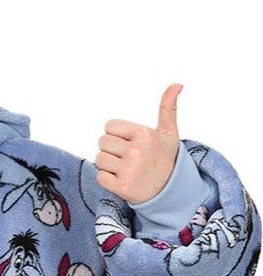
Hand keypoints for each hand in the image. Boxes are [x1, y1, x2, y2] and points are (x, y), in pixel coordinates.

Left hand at [94, 83, 182, 203]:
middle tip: (127, 158)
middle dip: (112, 150)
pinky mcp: (122, 187)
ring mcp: (129, 170)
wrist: (170, 191)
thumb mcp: (169, 133)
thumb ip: (168, 107)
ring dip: (108, 165)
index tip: (129, 143)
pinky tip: (122, 179)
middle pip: (102, 142)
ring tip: (125, 169)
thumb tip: (177, 84)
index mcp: (144, 134)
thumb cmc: (166, 158)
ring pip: (99, 159)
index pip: (109, 127)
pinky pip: (100, 177)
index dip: (116, 135)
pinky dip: (107, 180)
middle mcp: (136, 151)